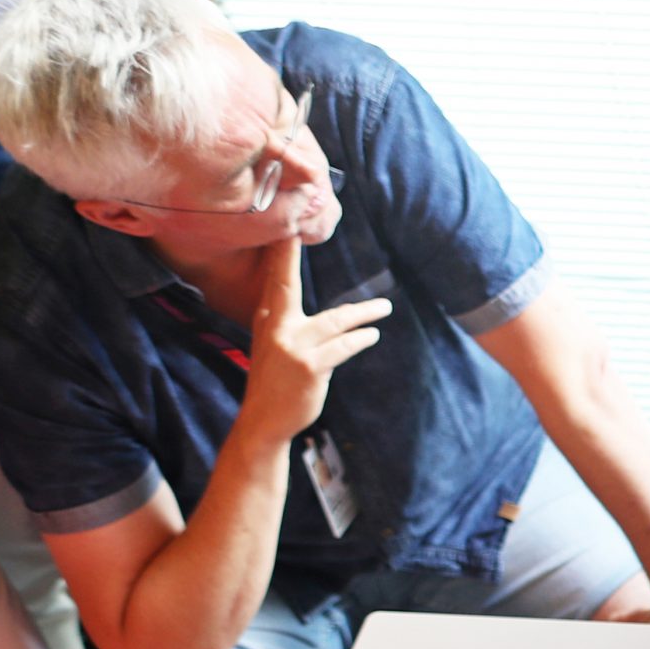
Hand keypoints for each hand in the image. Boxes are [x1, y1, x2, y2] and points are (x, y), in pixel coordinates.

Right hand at [234, 236, 391, 448]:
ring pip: (334, 320)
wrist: (264, 421)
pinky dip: (360, 339)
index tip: (284, 227)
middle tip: (298, 228)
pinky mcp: (310, 367)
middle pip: (285, 284)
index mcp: (266, 320)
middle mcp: (275, 328)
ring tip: (384, 308)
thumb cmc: (274, 382)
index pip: (273, 280)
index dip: (279, 254)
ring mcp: (292, 347)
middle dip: (289, 256)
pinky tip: (372, 334)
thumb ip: (282, 320)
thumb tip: (290, 297)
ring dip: (363, 314)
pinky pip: (343, 346)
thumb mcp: (271, 345)